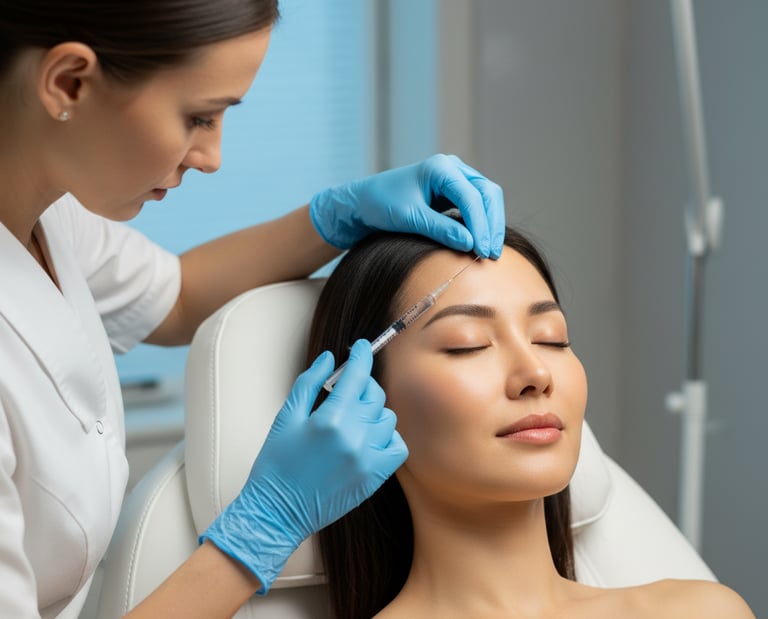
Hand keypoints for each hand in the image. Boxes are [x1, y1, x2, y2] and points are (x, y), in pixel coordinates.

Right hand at [200, 340, 406, 593]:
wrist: (277, 512)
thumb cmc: (276, 465)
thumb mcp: (286, 417)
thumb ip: (309, 383)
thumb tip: (330, 358)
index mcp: (330, 419)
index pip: (356, 376)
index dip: (361, 356)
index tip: (361, 347)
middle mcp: (354, 437)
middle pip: (374, 395)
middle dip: (363, 384)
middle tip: (349, 387)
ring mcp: (367, 459)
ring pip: (387, 418)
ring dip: (373, 411)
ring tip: (355, 415)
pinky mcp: (374, 478)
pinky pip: (397, 447)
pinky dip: (387, 437)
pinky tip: (370, 436)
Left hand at [309, 153, 505, 257]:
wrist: (364, 203)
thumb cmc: (381, 205)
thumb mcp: (410, 218)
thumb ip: (440, 230)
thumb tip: (470, 244)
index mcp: (440, 168)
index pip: (471, 196)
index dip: (480, 225)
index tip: (481, 251)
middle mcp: (452, 169)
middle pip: (487, 193)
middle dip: (491, 224)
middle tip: (491, 254)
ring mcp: (455, 179)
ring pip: (486, 199)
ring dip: (490, 224)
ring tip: (490, 253)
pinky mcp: (454, 193)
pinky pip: (477, 206)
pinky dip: (482, 224)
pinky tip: (481, 244)